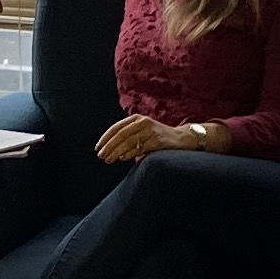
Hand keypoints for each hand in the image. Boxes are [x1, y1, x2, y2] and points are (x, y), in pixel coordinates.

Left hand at [98, 115, 219, 163]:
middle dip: (109, 146)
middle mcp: (143, 122)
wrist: (181, 139)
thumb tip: (110, 150)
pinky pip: (139, 148)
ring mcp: (150, 130)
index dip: (106, 138)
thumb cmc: (158, 137)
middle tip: (101, 156)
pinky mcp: (157, 140)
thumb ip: (128, 138)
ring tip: (108, 160)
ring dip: (116, 151)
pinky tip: (122, 158)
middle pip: (121, 134)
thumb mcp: (142, 132)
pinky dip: (129, 154)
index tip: (98, 147)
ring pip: (128, 141)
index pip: (116, 127)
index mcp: (137, 119)